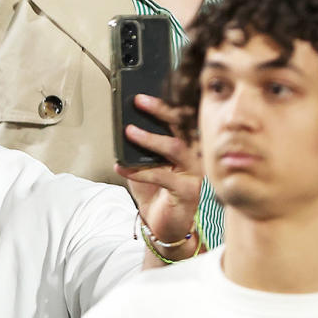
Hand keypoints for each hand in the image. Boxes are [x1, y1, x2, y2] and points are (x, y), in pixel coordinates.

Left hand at [116, 94, 202, 259]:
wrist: (163, 224)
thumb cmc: (155, 191)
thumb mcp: (144, 162)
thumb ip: (139, 145)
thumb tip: (124, 123)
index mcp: (186, 144)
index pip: (182, 118)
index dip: (167, 103)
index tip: (147, 93)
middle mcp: (194, 155)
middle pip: (183, 126)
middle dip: (161, 110)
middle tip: (140, 101)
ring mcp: (194, 173)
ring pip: (176, 148)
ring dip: (151, 138)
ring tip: (130, 131)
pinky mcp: (187, 191)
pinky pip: (164, 176)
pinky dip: (140, 171)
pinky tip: (122, 168)